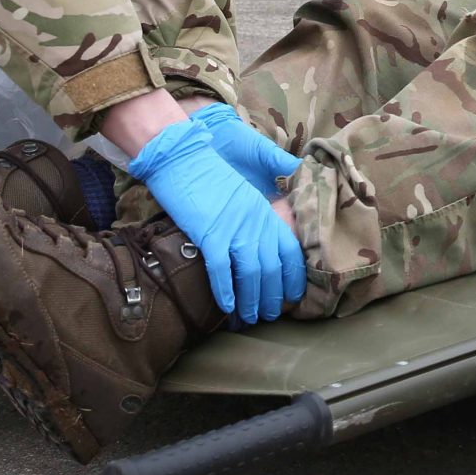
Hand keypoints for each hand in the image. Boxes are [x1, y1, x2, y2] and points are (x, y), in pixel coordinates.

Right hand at [126, 118, 304, 322]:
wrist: (181, 156)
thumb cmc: (207, 173)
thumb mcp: (241, 192)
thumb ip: (254, 215)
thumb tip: (257, 239)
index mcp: (264, 212)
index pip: (290, 250)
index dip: (293, 277)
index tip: (292, 296)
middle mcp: (255, 222)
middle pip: (273, 268)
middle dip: (273, 296)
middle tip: (270, 315)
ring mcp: (233, 228)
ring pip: (251, 274)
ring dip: (251, 301)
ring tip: (249, 318)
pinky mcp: (210, 233)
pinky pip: (221, 269)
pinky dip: (225, 291)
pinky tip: (225, 307)